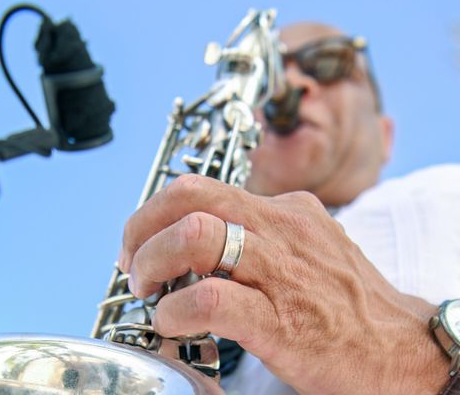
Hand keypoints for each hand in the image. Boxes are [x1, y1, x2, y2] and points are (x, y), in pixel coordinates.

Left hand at [119, 174, 447, 394]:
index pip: (201, 187)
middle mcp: (280, 229)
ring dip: (153, 261)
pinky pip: (208, 299)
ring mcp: (281, 271)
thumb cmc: (349, 303)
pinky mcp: (280, 320)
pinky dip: (175, 309)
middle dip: (143, 225)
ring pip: (195, 236)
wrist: (404, 351)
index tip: (141, 240)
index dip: (156, 211)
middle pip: (190, 197)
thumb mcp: (308, 247)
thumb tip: (199, 236)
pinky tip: (172, 320)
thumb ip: (260, 234)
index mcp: (284, 210)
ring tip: (148, 289)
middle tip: (133, 261)